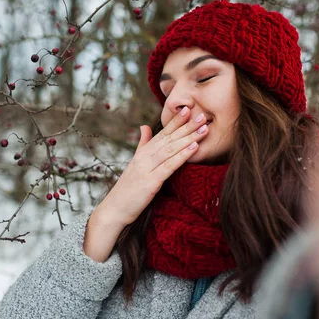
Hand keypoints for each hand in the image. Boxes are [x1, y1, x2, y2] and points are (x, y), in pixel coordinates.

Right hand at [84, 107, 209, 261]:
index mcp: (143, 153)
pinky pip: (170, 166)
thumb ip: (142, 144)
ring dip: (189, 137)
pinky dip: (182, 156)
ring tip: (203, 128)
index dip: (176, 121)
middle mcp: (145, 157)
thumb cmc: (127, 189)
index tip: (189, 109)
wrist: (115, 209)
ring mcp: (147, 169)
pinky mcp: (151, 182)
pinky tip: (194, 147)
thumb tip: (145, 126)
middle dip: (187, 126)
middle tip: (203, 114)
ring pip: (171, 149)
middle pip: (169, 139)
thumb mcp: (135, 164)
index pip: (162, 133)